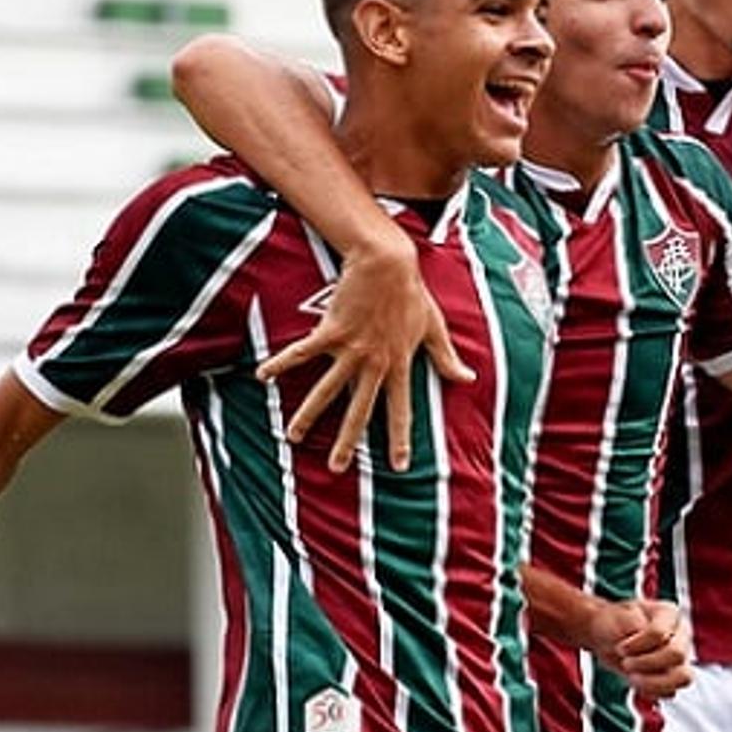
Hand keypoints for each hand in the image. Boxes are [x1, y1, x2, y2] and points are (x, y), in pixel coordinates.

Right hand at [259, 232, 474, 471]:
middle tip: (337, 468)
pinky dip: (280, 364)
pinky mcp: (330, 332)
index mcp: (399, 365)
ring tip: (291, 436)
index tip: (398, 466)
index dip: (399, 439)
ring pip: (326, 391)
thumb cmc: (412, 293)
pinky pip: (301, 353)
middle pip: (358, 411)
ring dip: (307, 415)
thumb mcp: (434, 327)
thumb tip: (468, 377)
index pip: (400, 410)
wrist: (387, 263)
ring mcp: (350, 349)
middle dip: (347, 442)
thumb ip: (447, 357)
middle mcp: (374, 363)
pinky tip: (262, 376)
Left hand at [586, 598, 692, 699]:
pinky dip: (652, 692)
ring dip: (655, 683)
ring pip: (683, 677)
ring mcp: (681, 656)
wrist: (608, 637)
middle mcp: (681, 634)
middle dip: (647, 664)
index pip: (660, 633)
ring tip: (633, 679)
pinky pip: (672, 691)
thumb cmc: (614, 623)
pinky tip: (638, 685)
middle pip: (677, 654)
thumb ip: (637, 628)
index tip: (620, 648)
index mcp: (669, 613)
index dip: (638, 645)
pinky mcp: (675, 676)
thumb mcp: (619, 619)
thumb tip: (655, 645)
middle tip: (626, 664)